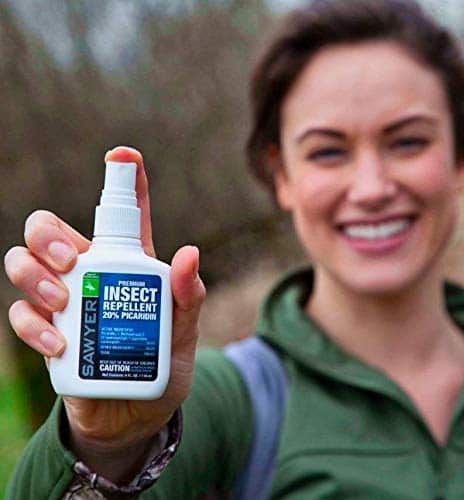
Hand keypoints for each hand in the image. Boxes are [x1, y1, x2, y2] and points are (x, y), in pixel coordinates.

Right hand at [4, 146, 205, 481]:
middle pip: (49, 229)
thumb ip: (190, 295)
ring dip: (33, 273)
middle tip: (71, 259)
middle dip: (48, 232)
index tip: (122, 154)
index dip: (124, 179)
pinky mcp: (47, 333)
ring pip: (23, 262)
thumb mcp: (185, 330)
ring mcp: (64, 302)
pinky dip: (34, 324)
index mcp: (129, 265)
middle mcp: (90, 274)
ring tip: (63, 298)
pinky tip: (59, 342)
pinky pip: (22, 314)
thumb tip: (189, 253)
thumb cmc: (163, 363)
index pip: (126, 214)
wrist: (136, 414)